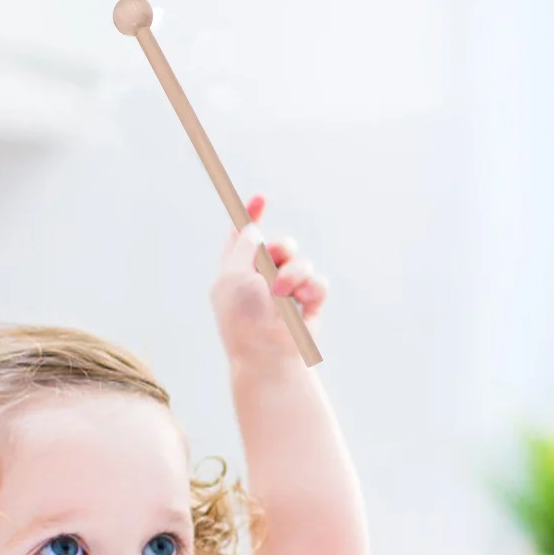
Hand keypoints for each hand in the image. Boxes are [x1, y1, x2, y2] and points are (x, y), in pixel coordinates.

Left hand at [211, 195, 328, 368]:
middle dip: (282, 248)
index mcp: (235, 274)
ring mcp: (286, 293)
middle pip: (280, 245)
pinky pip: (319, 282)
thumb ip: (243, 248)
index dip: (250, 216)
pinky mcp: (308, 304)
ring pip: (302, 261)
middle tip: (276, 261)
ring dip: (294, 274)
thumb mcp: (234, 277)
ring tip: (284, 294)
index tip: (260, 197)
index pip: (242, 239)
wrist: (268, 356)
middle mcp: (260, 281)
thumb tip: (251, 227)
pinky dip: (312, 290)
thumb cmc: (244, 320)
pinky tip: (304, 305)